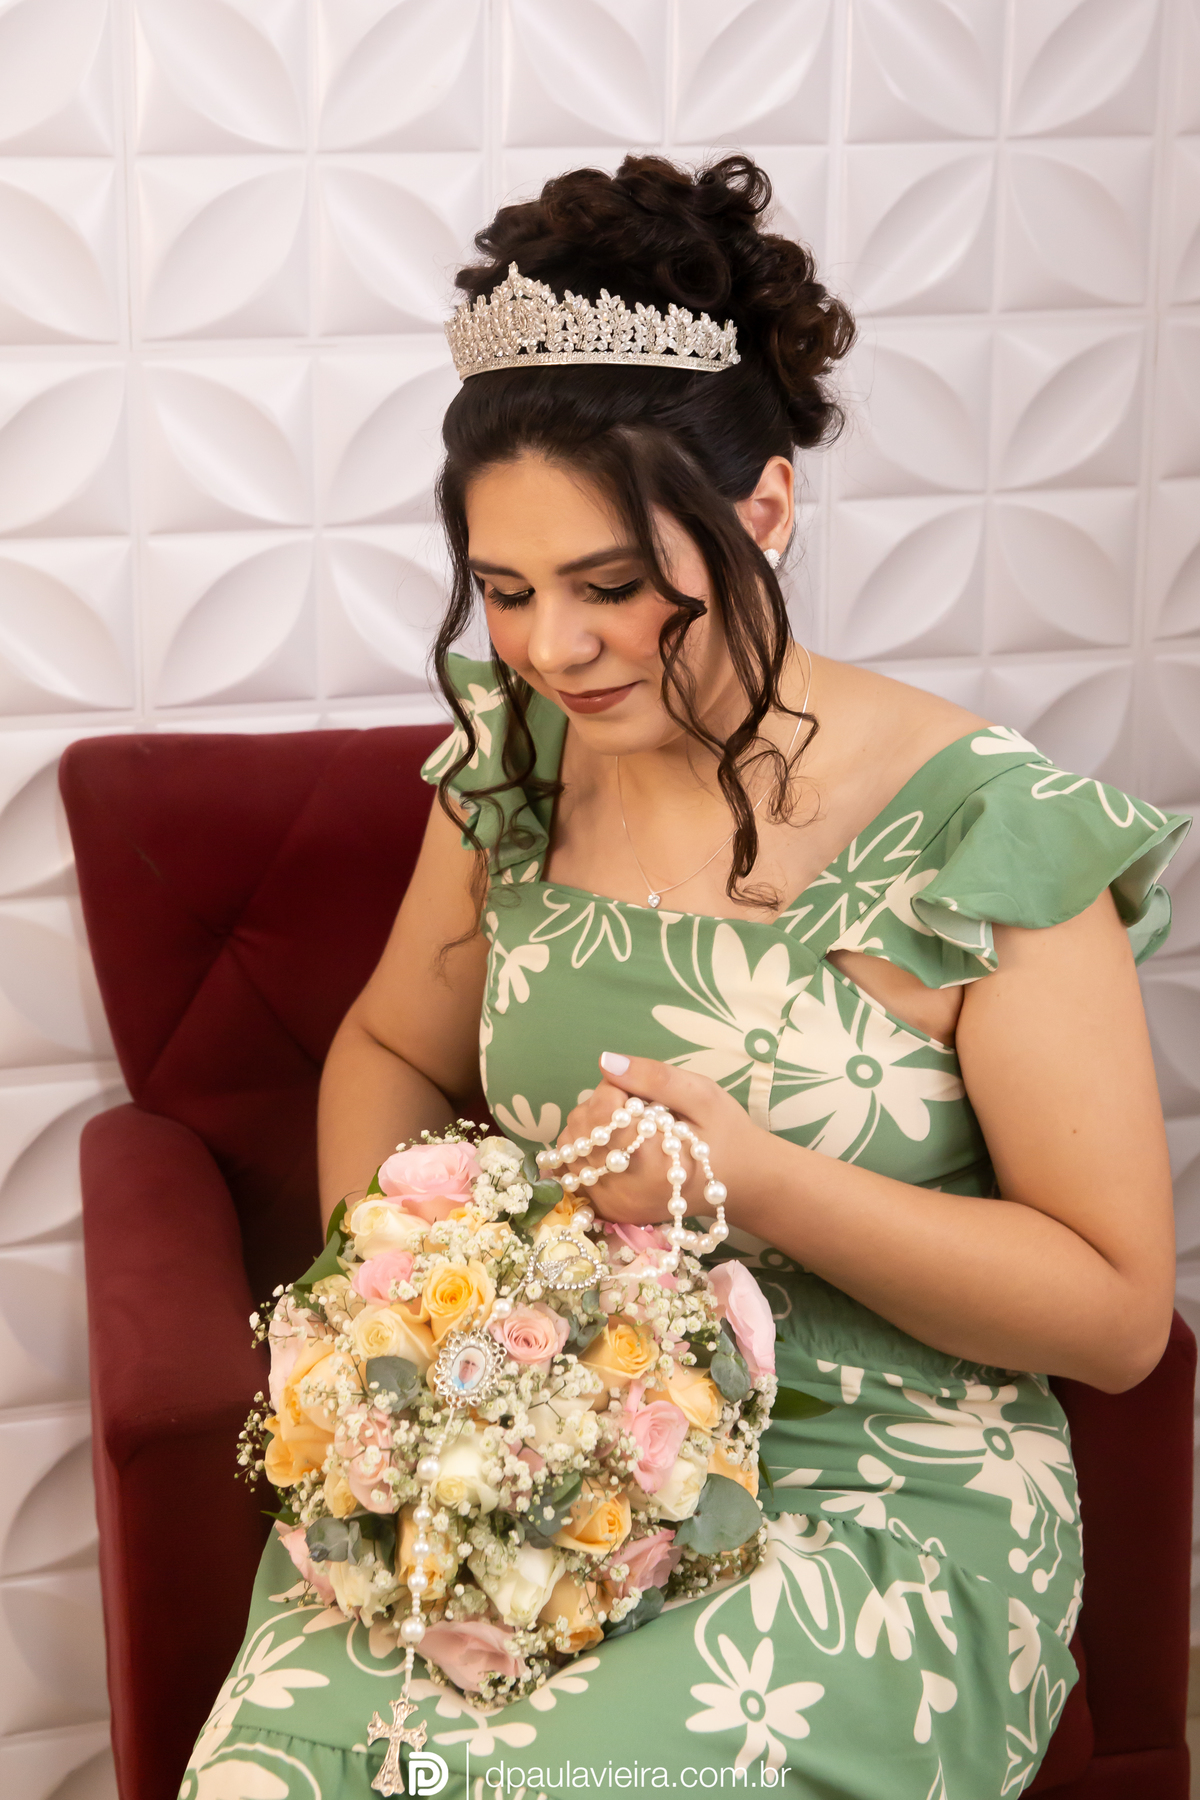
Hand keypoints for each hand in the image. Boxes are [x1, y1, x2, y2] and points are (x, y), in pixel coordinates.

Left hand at [554, 1052, 756, 1227]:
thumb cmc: (724, 1134)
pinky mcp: (607, 1210)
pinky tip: (612, 1148)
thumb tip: (604, 1061)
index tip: (645, 1096)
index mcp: (650, 1162)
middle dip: (601, 1108)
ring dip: (590, 1130)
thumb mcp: (702, 1095)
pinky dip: (584, 1153)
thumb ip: (654, 1077)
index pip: (600, 1107)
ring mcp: (612, 1205)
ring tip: (627, 1131)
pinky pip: (571, 1172)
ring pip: (568, 1149)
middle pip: (579, 1127)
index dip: (617, 1089)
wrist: (740, 1184)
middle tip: (639, 1112)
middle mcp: (624, 1190)